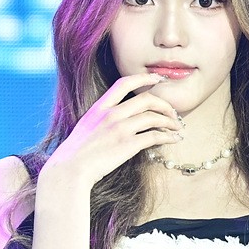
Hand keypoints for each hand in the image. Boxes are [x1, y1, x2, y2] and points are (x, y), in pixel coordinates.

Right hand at [37, 72, 184, 187]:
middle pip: (146, 99)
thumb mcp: (86, 128)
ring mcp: (120, 129)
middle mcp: (111, 114)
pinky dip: (168, 136)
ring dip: (170, 121)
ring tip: (178, 127)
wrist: (70, 169)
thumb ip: (102, 120)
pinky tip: (174, 139)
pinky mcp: (127, 145)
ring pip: (154, 117)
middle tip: (173, 113)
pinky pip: (154, 136)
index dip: (144, 78)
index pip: (124, 83)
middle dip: (164, 104)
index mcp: (99, 107)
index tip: (158, 79)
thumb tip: (119, 122)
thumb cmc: (76, 154)